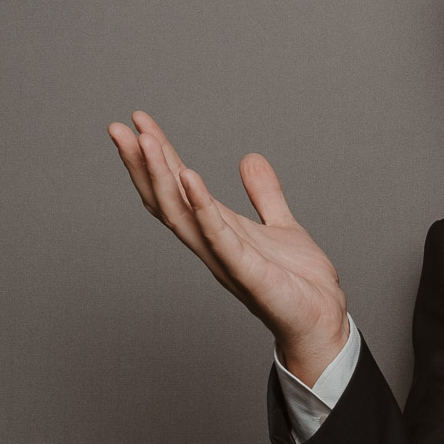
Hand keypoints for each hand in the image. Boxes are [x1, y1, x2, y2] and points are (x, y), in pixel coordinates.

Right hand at [109, 111, 349, 381]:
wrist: (324, 322)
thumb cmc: (300, 285)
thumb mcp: (281, 225)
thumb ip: (264, 194)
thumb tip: (250, 158)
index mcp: (217, 231)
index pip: (177, 189)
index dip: (157, 156)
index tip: (139, 122)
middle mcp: (212, 246)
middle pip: (166, 200)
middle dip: (141, 164)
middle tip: (118, 127)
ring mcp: (226, 260)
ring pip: (182, 215)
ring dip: (162, 177)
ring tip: (146, 141)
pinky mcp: (248, 273)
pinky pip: (220, 238)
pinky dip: (204, 208)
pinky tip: (190, 177)